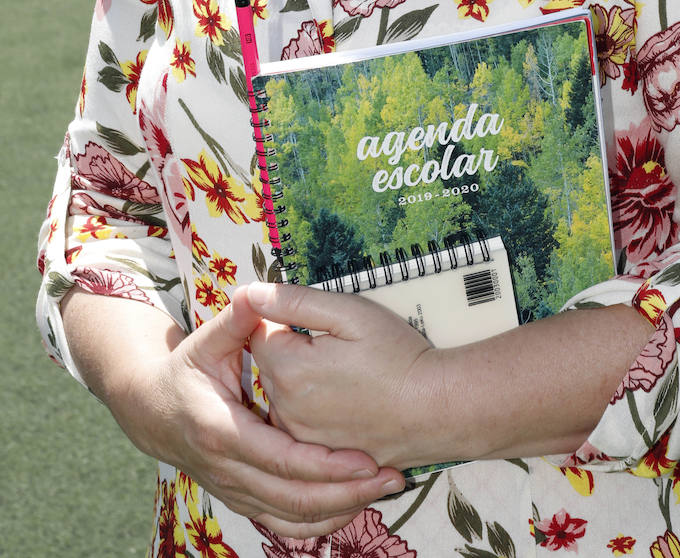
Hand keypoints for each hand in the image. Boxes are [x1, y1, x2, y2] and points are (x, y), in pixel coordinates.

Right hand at [62, 289, 404, 538]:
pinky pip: (284, 523)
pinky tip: (352, 508)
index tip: (364, 459)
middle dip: (345, 492)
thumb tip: (253, 293)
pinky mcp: (243, 500)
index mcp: (221, 429)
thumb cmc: (186, 371)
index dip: (323, 464)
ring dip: (339, 509)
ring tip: (383, 489)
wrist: (153, 413)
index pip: (279, 458)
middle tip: (390, 477)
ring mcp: (235, 490)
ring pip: (291, 517)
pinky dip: (319, 523)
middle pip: (292, 497)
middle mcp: (228, 470)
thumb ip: (236, 321)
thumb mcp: (206, 341)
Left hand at [242, 281, 440, 470]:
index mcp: (289, 369)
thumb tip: (251, 292)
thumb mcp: (351, 313)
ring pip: (280, 393)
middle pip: (268, 364)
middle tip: (336, 345)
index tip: (319, 322)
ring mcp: (300, 437)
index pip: (259, 332)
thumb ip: (295, 301)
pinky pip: (297, 422)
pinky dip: (310, 407)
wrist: (435, 410)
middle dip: (291, 348)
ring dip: (298, 378)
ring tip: (342, 372)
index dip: (287, 319)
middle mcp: (285, 409)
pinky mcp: (317, 454)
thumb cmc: (397, 356)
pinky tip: (343, 399)